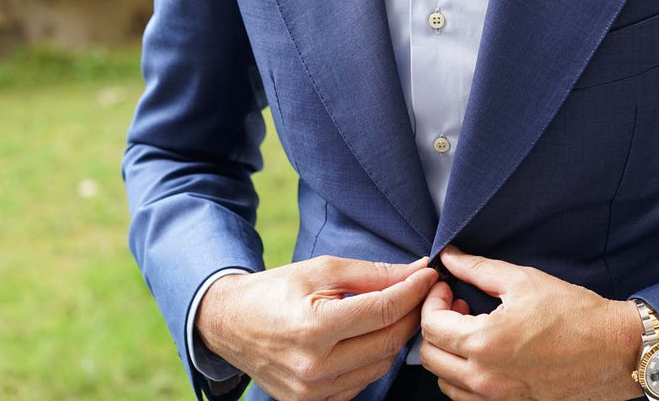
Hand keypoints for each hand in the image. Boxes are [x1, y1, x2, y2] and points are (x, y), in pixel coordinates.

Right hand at [196, 255, 438, 400]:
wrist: (230, 324)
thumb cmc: (275, 291)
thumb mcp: (321, 270)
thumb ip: (372, 273)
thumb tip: (416, 271)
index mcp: (314, 328)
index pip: (383, 310)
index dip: (413, 291)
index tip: (428, 276)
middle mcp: (314, 366)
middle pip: (388, 341)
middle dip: (411, 313)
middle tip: (420, 293)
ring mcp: (313, 392)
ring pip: (381, 365)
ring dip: (396, 337)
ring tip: (396, 313)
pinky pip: (362, 383)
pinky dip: (374, 359)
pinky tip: (371, 338)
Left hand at [419, 246, 642, 400]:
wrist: (614, 350)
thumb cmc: (574, 313)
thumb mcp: (523, 280)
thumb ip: (478, 268)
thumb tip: (449, 257)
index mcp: (484, 342)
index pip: (431, 325)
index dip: (432, 300)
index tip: (446, 286)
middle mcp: (485, 377)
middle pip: (430, 356)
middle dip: (435, 325)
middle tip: (457, 304)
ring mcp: (498, 398)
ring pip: (445, 382)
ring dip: (447, 353)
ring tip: (471, 328)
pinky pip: (467, 398)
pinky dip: (463, 377)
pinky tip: (484, 353)